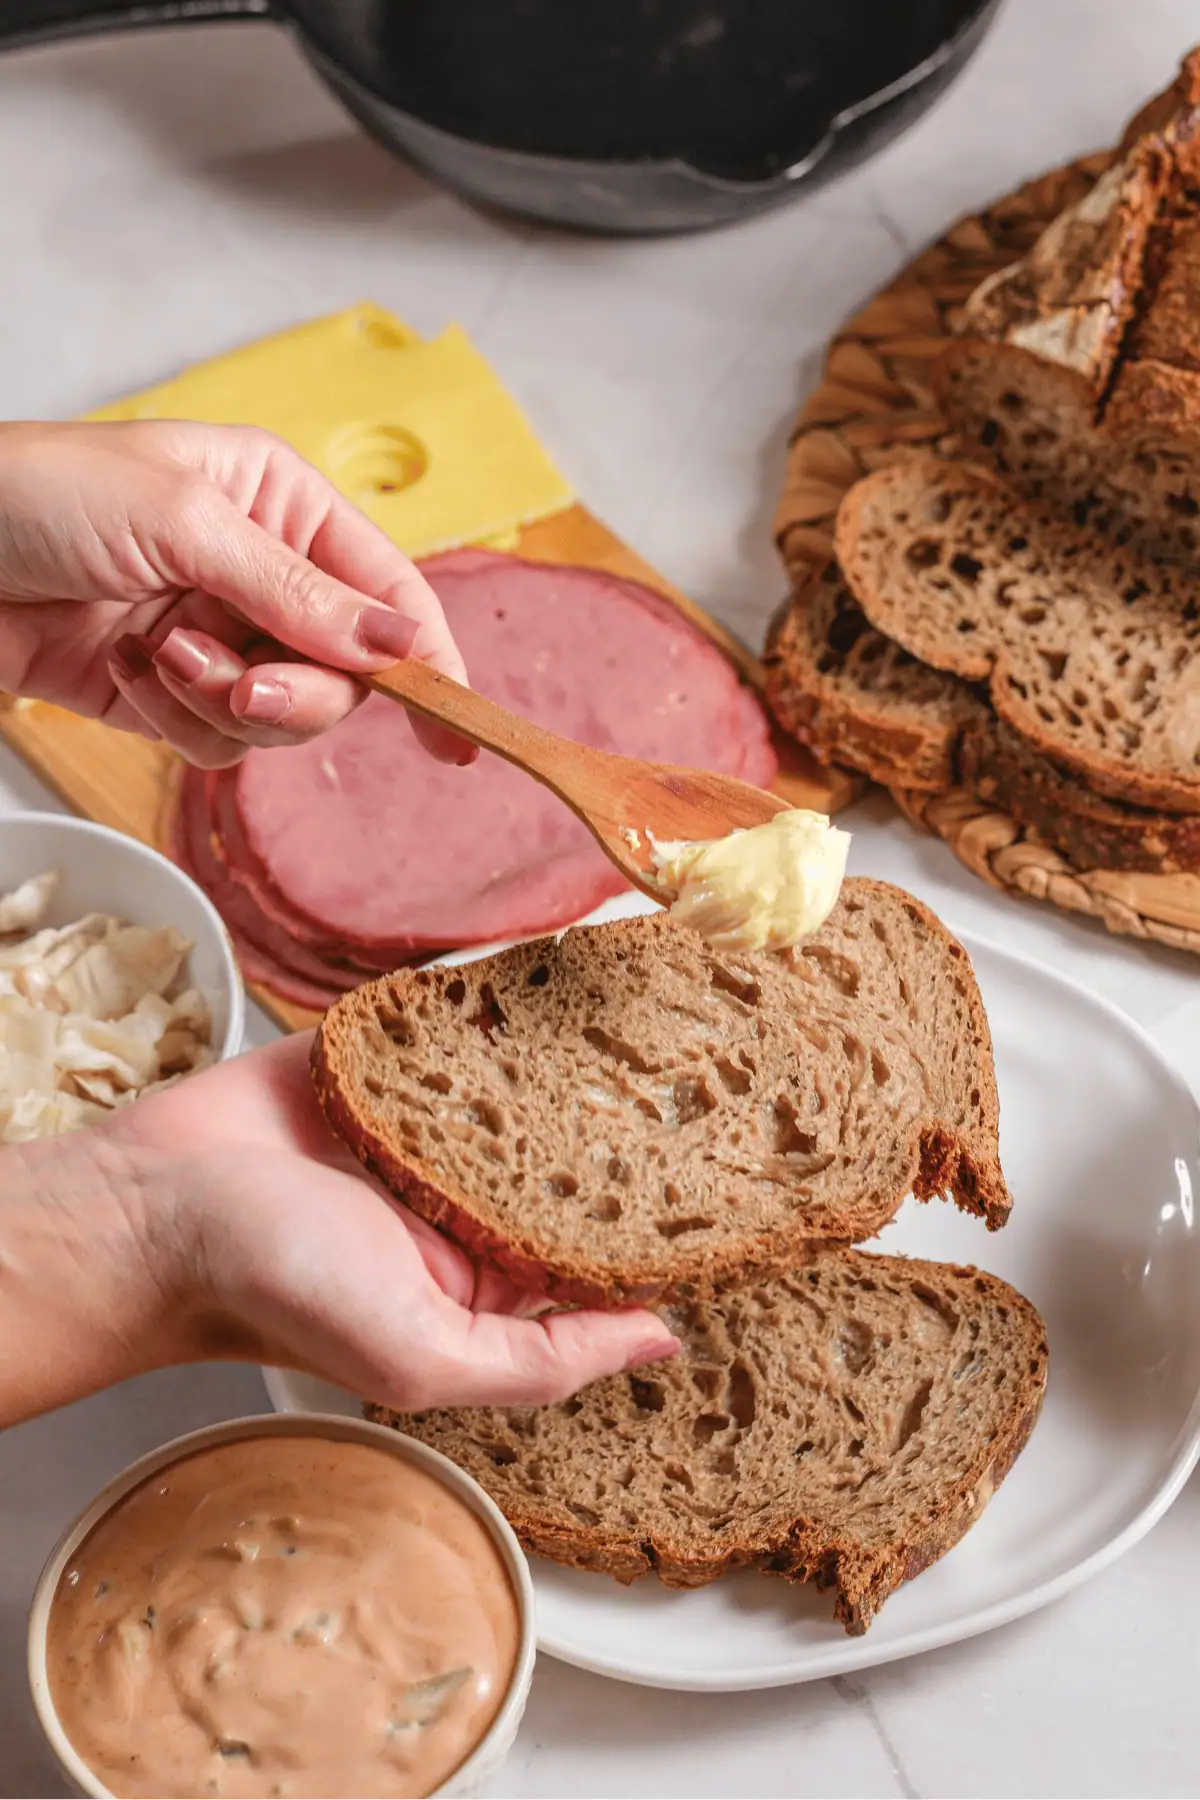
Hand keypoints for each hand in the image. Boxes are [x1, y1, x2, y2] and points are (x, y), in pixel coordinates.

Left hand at [0, 419, 473, 766]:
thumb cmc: (37, 493)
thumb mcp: (183, 521)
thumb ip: (296, 591)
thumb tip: (397, 643)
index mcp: (282, 503)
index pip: (388, 591)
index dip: (428, 658)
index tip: (455, 730)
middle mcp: (263, 573)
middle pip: (344, 673)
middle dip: (296, 690)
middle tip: (241, 683)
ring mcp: (218, 636)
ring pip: (283, 716)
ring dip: (221, 701)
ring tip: (155, 654)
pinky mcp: (171, 691)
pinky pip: (218, 740)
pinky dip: (176, 718)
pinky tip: (126, 668)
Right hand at [0, 1037, 677, 1425]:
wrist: (154, 1201)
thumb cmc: (275, 1290)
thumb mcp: (420, 1356)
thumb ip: (542, 1360)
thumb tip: (662, 1345)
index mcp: (482, 1275)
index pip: (593, 1249)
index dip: (660, 1221)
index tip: (736, 1182)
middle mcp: (462, 1198)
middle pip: (570, 1155)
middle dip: (634, 1122)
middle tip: (722, 1073)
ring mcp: (423, 1122)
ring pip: (523, 1082)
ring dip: (578, 1052)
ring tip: (662, 1012)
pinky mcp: (383, 1059)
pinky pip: (453, 1024)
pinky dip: (497, 1000)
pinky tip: (559, 968)